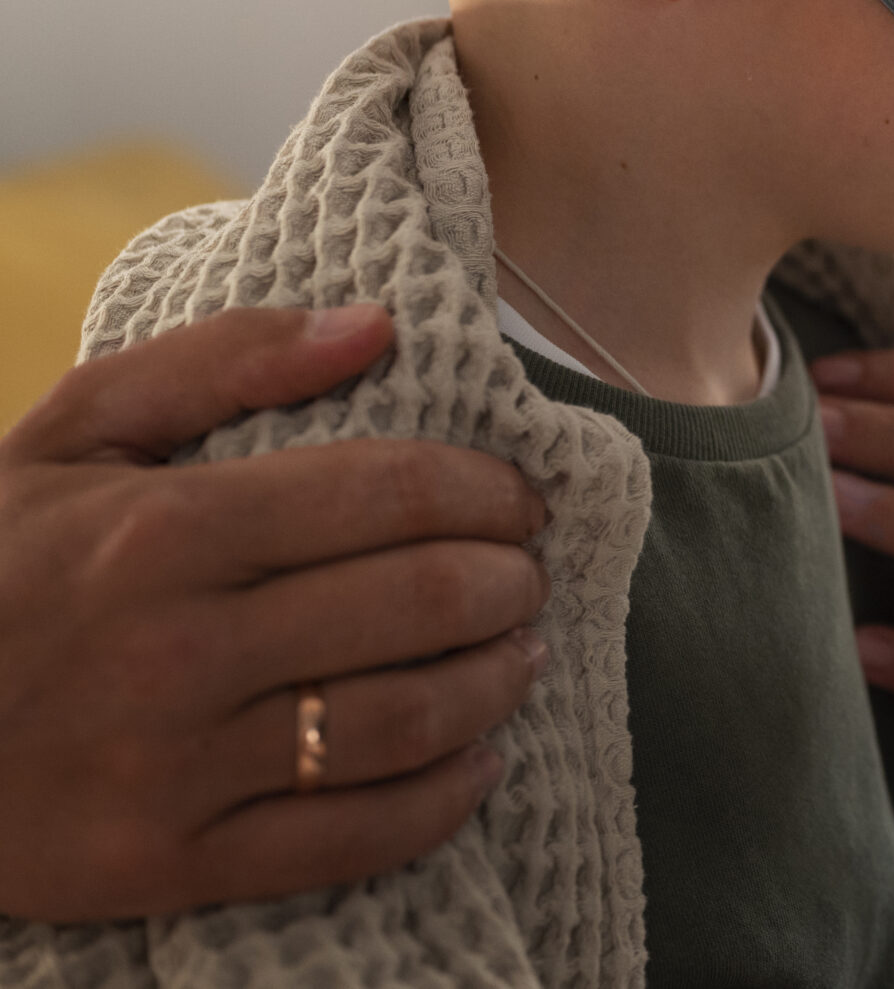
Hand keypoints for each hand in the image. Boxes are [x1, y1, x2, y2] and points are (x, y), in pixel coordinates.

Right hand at [0, 306, 552, 922]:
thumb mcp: (69, 436)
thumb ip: (222, 362)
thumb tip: (374, 324)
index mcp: (162, 528)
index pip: (393, 493)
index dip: (489, 493)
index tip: (519, 500)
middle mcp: (176, 648)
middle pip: (421, 602)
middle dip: (509, 582)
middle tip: (525, 574)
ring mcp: (173, 767)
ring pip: (404, 722)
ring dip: (495, 682)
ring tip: (518, 652)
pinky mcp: (167, 867)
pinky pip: (350, 840)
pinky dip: (444, 799)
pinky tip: (477, 762)